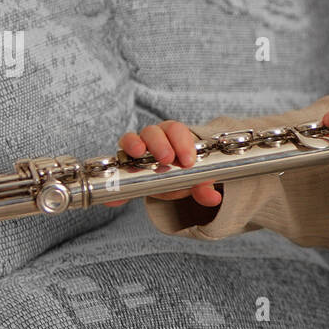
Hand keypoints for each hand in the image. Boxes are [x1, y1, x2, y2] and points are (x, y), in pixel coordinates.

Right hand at [104, 120, 223, 206]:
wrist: (167, 179)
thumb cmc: (180, 172)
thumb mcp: (192, 180)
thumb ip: (203, 188)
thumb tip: (214, 197)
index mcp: (173, 137)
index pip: (176, 130)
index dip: (182, 142)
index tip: (188, 161)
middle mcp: (153, 138)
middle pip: (153, 131)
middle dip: (160, 143)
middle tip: (167, 159)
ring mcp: (136, 148)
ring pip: (132, 139)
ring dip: (134, 145)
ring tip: (138, 153)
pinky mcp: (123, 163)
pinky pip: (117, 167)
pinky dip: (115, 179)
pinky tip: (115, 195)